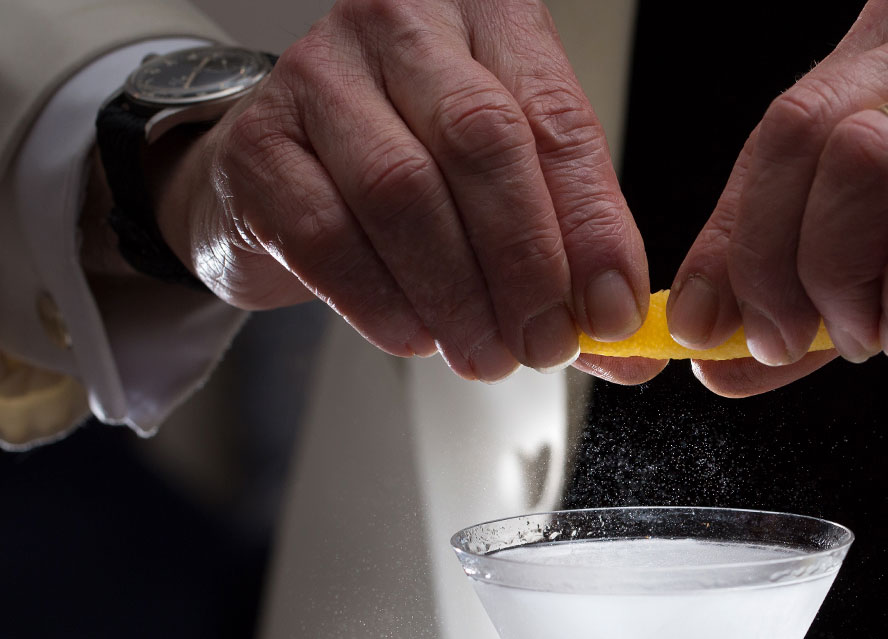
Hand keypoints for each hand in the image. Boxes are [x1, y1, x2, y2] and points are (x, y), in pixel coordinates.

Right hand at [146, 0, 650, 379]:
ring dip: (458, 296)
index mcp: (488, 17)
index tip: (613, 313)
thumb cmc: (411, 169)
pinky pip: (327, 236)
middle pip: (482, 142)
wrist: (280, 175)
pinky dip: (382, 304)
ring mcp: (318, 74)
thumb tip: (630, 347)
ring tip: (487, 355)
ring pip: (404, 191)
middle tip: (544, 344)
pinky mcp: (257, 145)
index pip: (557, 120)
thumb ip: (570, 262)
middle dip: (525, 263)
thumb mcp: (508, 193)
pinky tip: (416, 336)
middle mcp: (402, 24)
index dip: (593, 228)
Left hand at [667, 0, 887, 395]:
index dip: (724, 238)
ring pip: (865, 167)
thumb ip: (815, 296)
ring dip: (842, 277)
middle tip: (784, 337)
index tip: (698, 321)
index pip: (775, 132)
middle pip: (802, 139)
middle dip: (770, 263)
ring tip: (871, 331)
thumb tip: (714, 358)